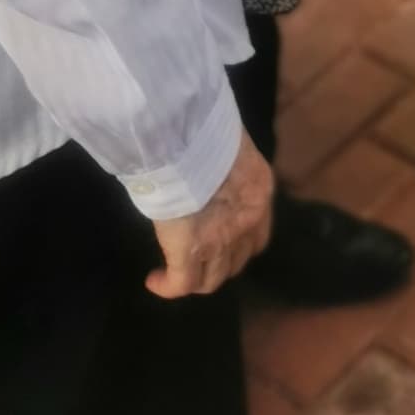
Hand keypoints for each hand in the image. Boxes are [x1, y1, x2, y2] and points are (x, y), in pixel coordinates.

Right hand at [146, 128, 273, 298]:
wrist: (185, 135)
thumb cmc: (203, 129)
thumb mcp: (226, 145)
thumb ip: (224, 164)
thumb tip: (208, 166)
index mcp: (260, 190)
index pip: (257, 232)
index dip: (239, 242)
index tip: (220, 238)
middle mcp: (249, 220)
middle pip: (238, 260)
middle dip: (219, 263)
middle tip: (197, 257)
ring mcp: (222, 240)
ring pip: (211, 278)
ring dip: (194, 278)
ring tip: (173, 274)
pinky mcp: (191, 252)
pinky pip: (181, 283)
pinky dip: (168, 286)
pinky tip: (154, 281)